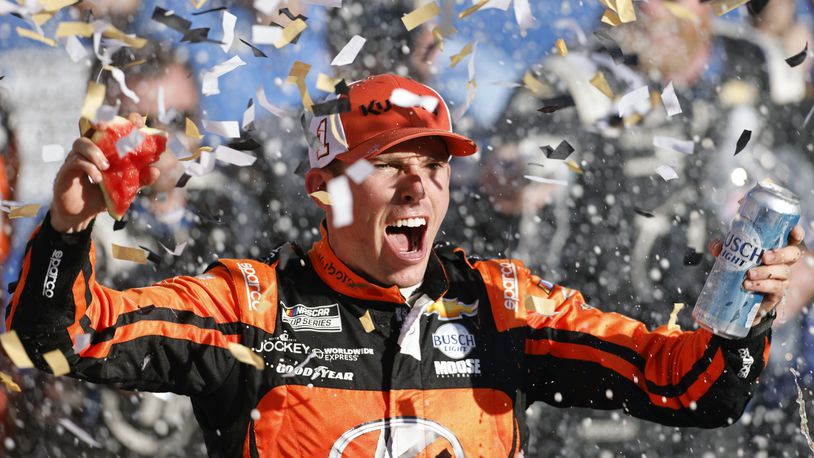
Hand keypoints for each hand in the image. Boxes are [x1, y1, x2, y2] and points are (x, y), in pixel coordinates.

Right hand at [50, 113, 159, 232]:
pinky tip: (98, 179)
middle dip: (103, 122)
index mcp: (104, 148)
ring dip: (95, 151)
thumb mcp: (124, 188)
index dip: (125, 120)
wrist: (79, 214)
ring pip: (82, 142)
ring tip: (106, 166)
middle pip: (93, 126)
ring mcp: (76, 157)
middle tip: (109, 127)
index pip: (114, 127)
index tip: (139, 123)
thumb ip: (140, 179)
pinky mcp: (67, 170)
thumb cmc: (100, 196)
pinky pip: (76, 162)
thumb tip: (156, 171)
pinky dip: (89, 168)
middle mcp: (89, 149)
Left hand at [709, 224, 805, 325]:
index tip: (794, 231)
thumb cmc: (741, 270)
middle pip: (792, 254)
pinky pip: (774, 288)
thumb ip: (724, 249)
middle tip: (764, 257)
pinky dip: (761, 285)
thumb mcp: (732, 257)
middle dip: (780, 254)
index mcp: (777, 249)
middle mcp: (784, 262)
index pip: (792, 239)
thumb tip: (716, 246)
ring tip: (749, 274)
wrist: (740, 297)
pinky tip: (748, 285)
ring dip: (765, 272)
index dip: (796, 234)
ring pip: (782, 272)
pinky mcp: (777, 293)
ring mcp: (782, 278)